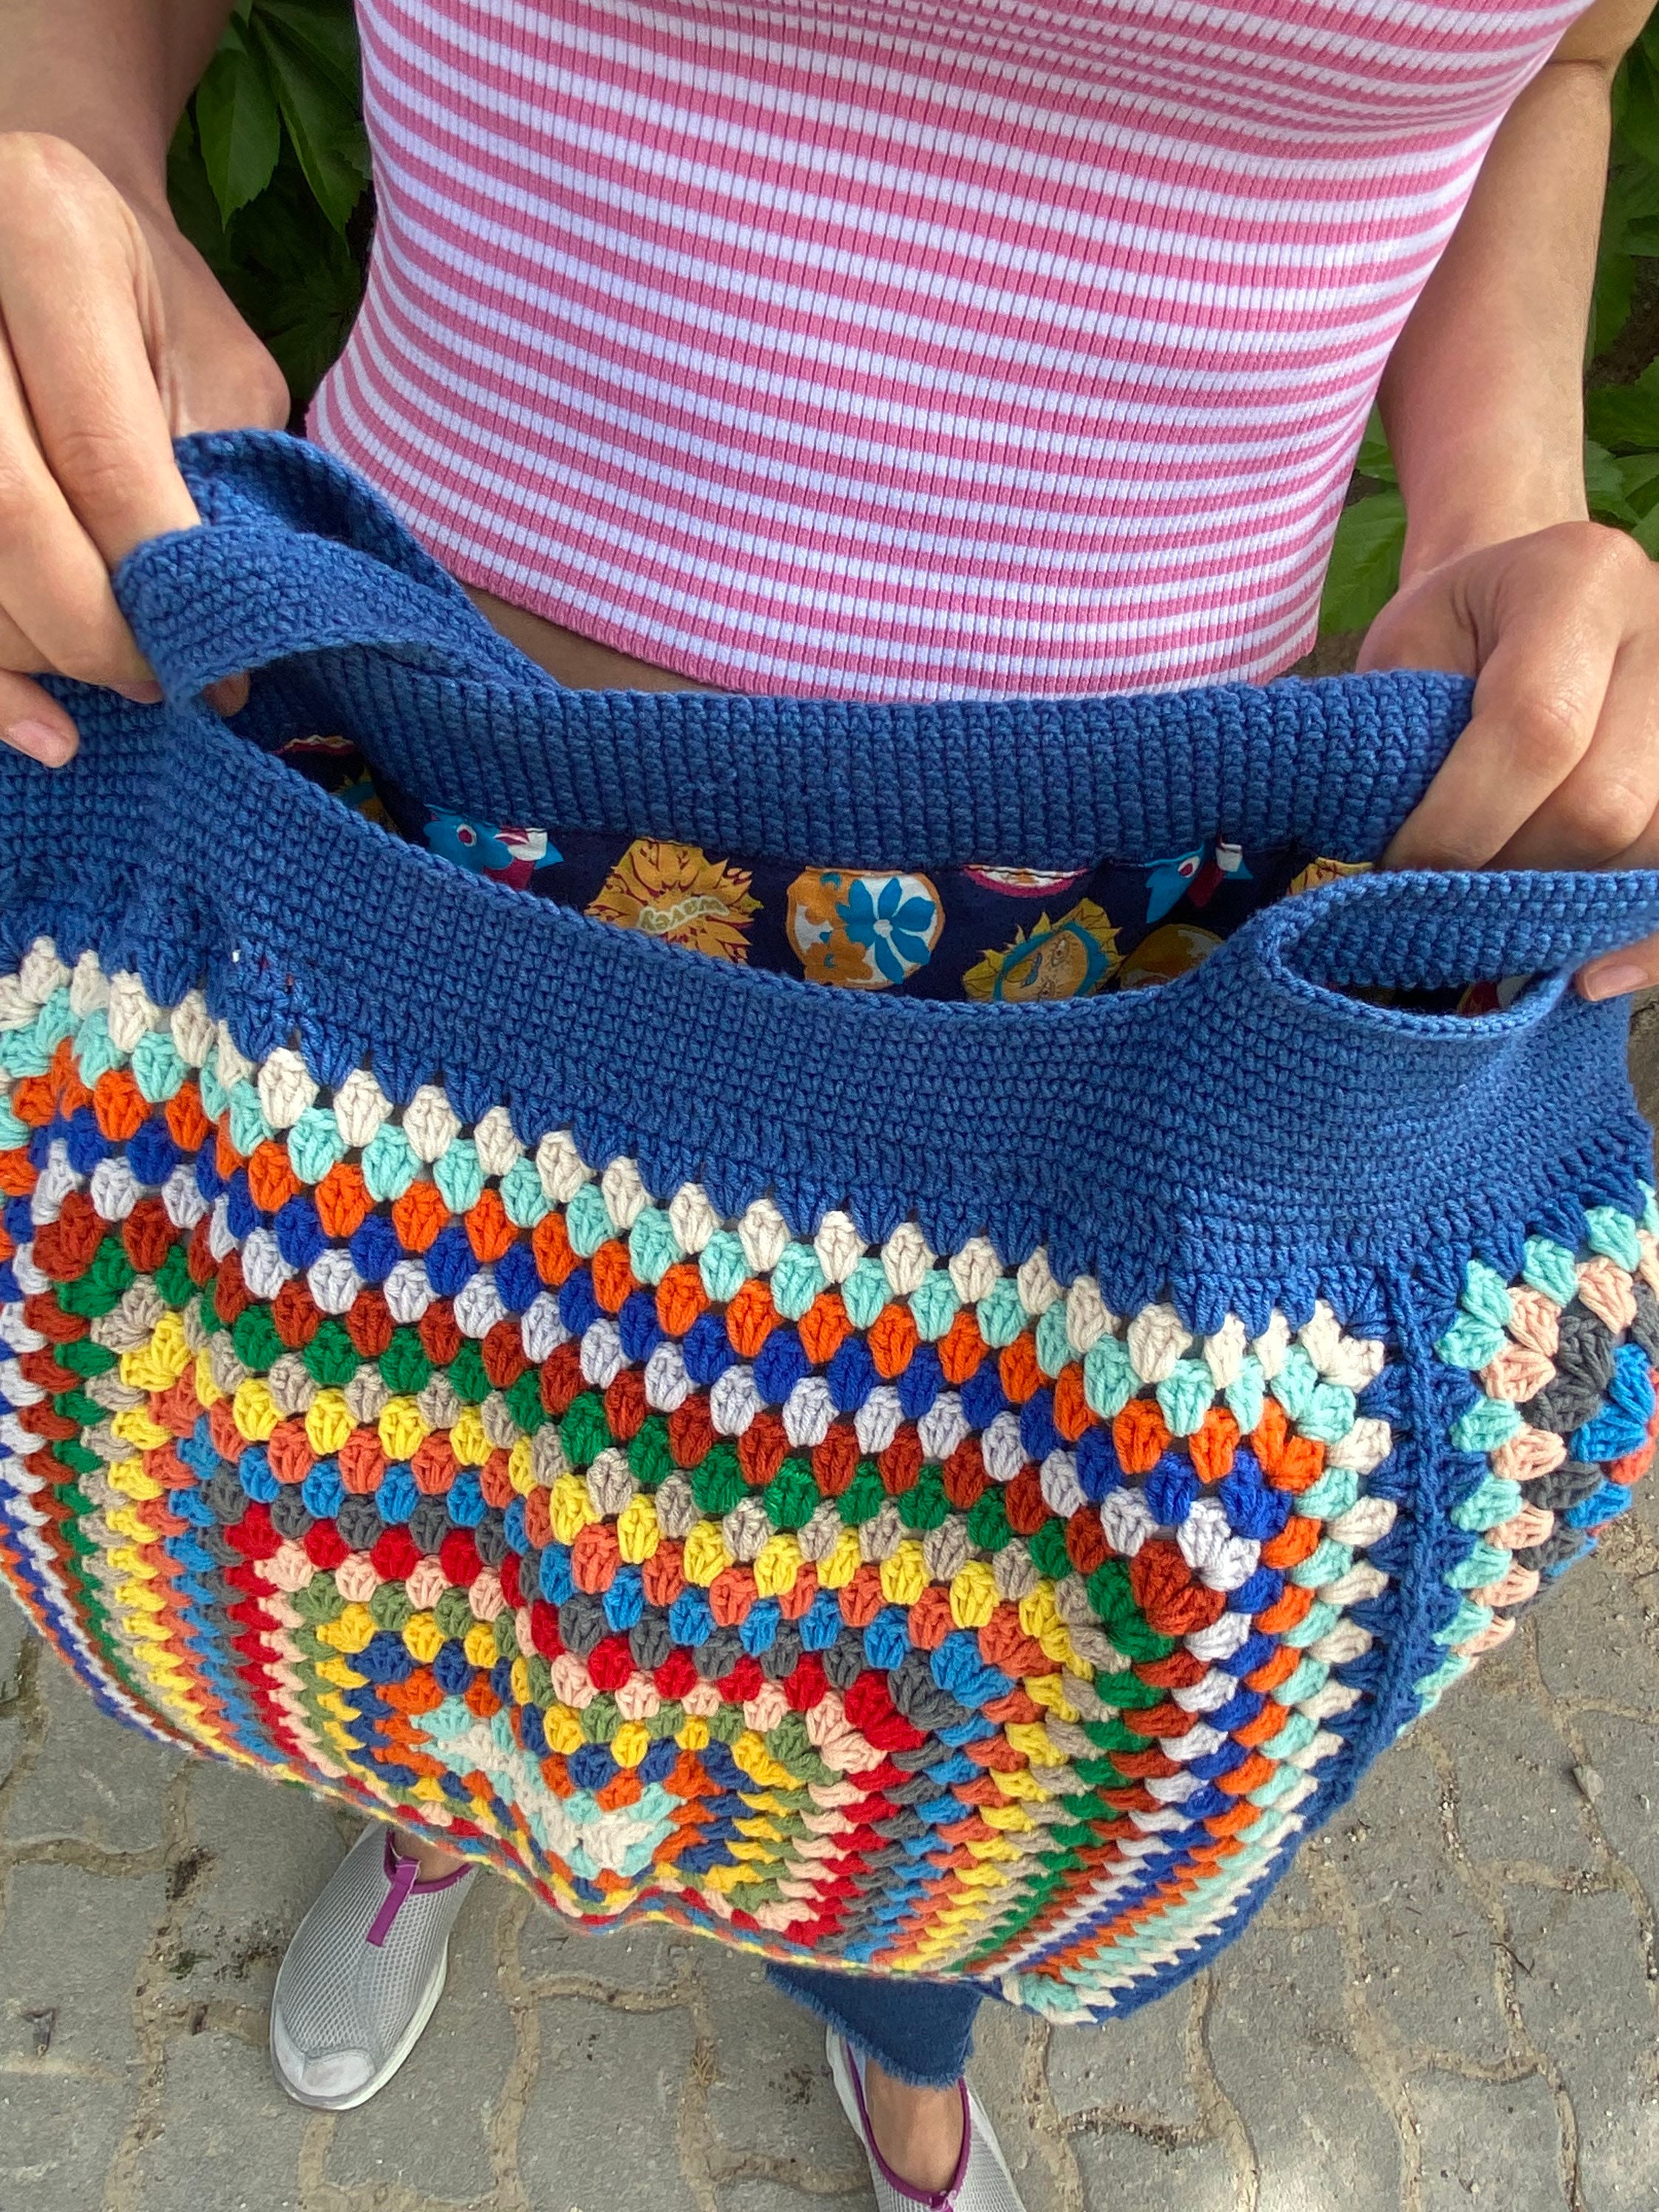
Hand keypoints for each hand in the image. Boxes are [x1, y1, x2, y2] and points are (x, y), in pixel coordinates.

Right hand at [0, 131, 288, 764]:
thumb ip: (217, 474)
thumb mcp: (211, 359)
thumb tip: (222, 629)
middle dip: (86, 627)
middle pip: (1, 511)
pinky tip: (31, 724)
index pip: (100, 455)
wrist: (33, 215)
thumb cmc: (143, 296)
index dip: (163, 581)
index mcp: (44, 238)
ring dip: (28, 652)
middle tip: (155, 682)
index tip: (219, 669)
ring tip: (99, 693)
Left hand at [1359, 520, 1658, 998]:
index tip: (1398, 871)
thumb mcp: (1408, 651)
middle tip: (1441, 896)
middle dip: (1509, 871)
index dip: (1461, 823)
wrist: (1524, 593)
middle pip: (1606, 802)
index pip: (1536, 729)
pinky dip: (1642, 933)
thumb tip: (1403, 877)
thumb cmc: (1453, 632)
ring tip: (1495, 914)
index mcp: (1580, 580)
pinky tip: (1590, 973)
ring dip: (1564, 904)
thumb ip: (1406, 744)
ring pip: (1651, 844)